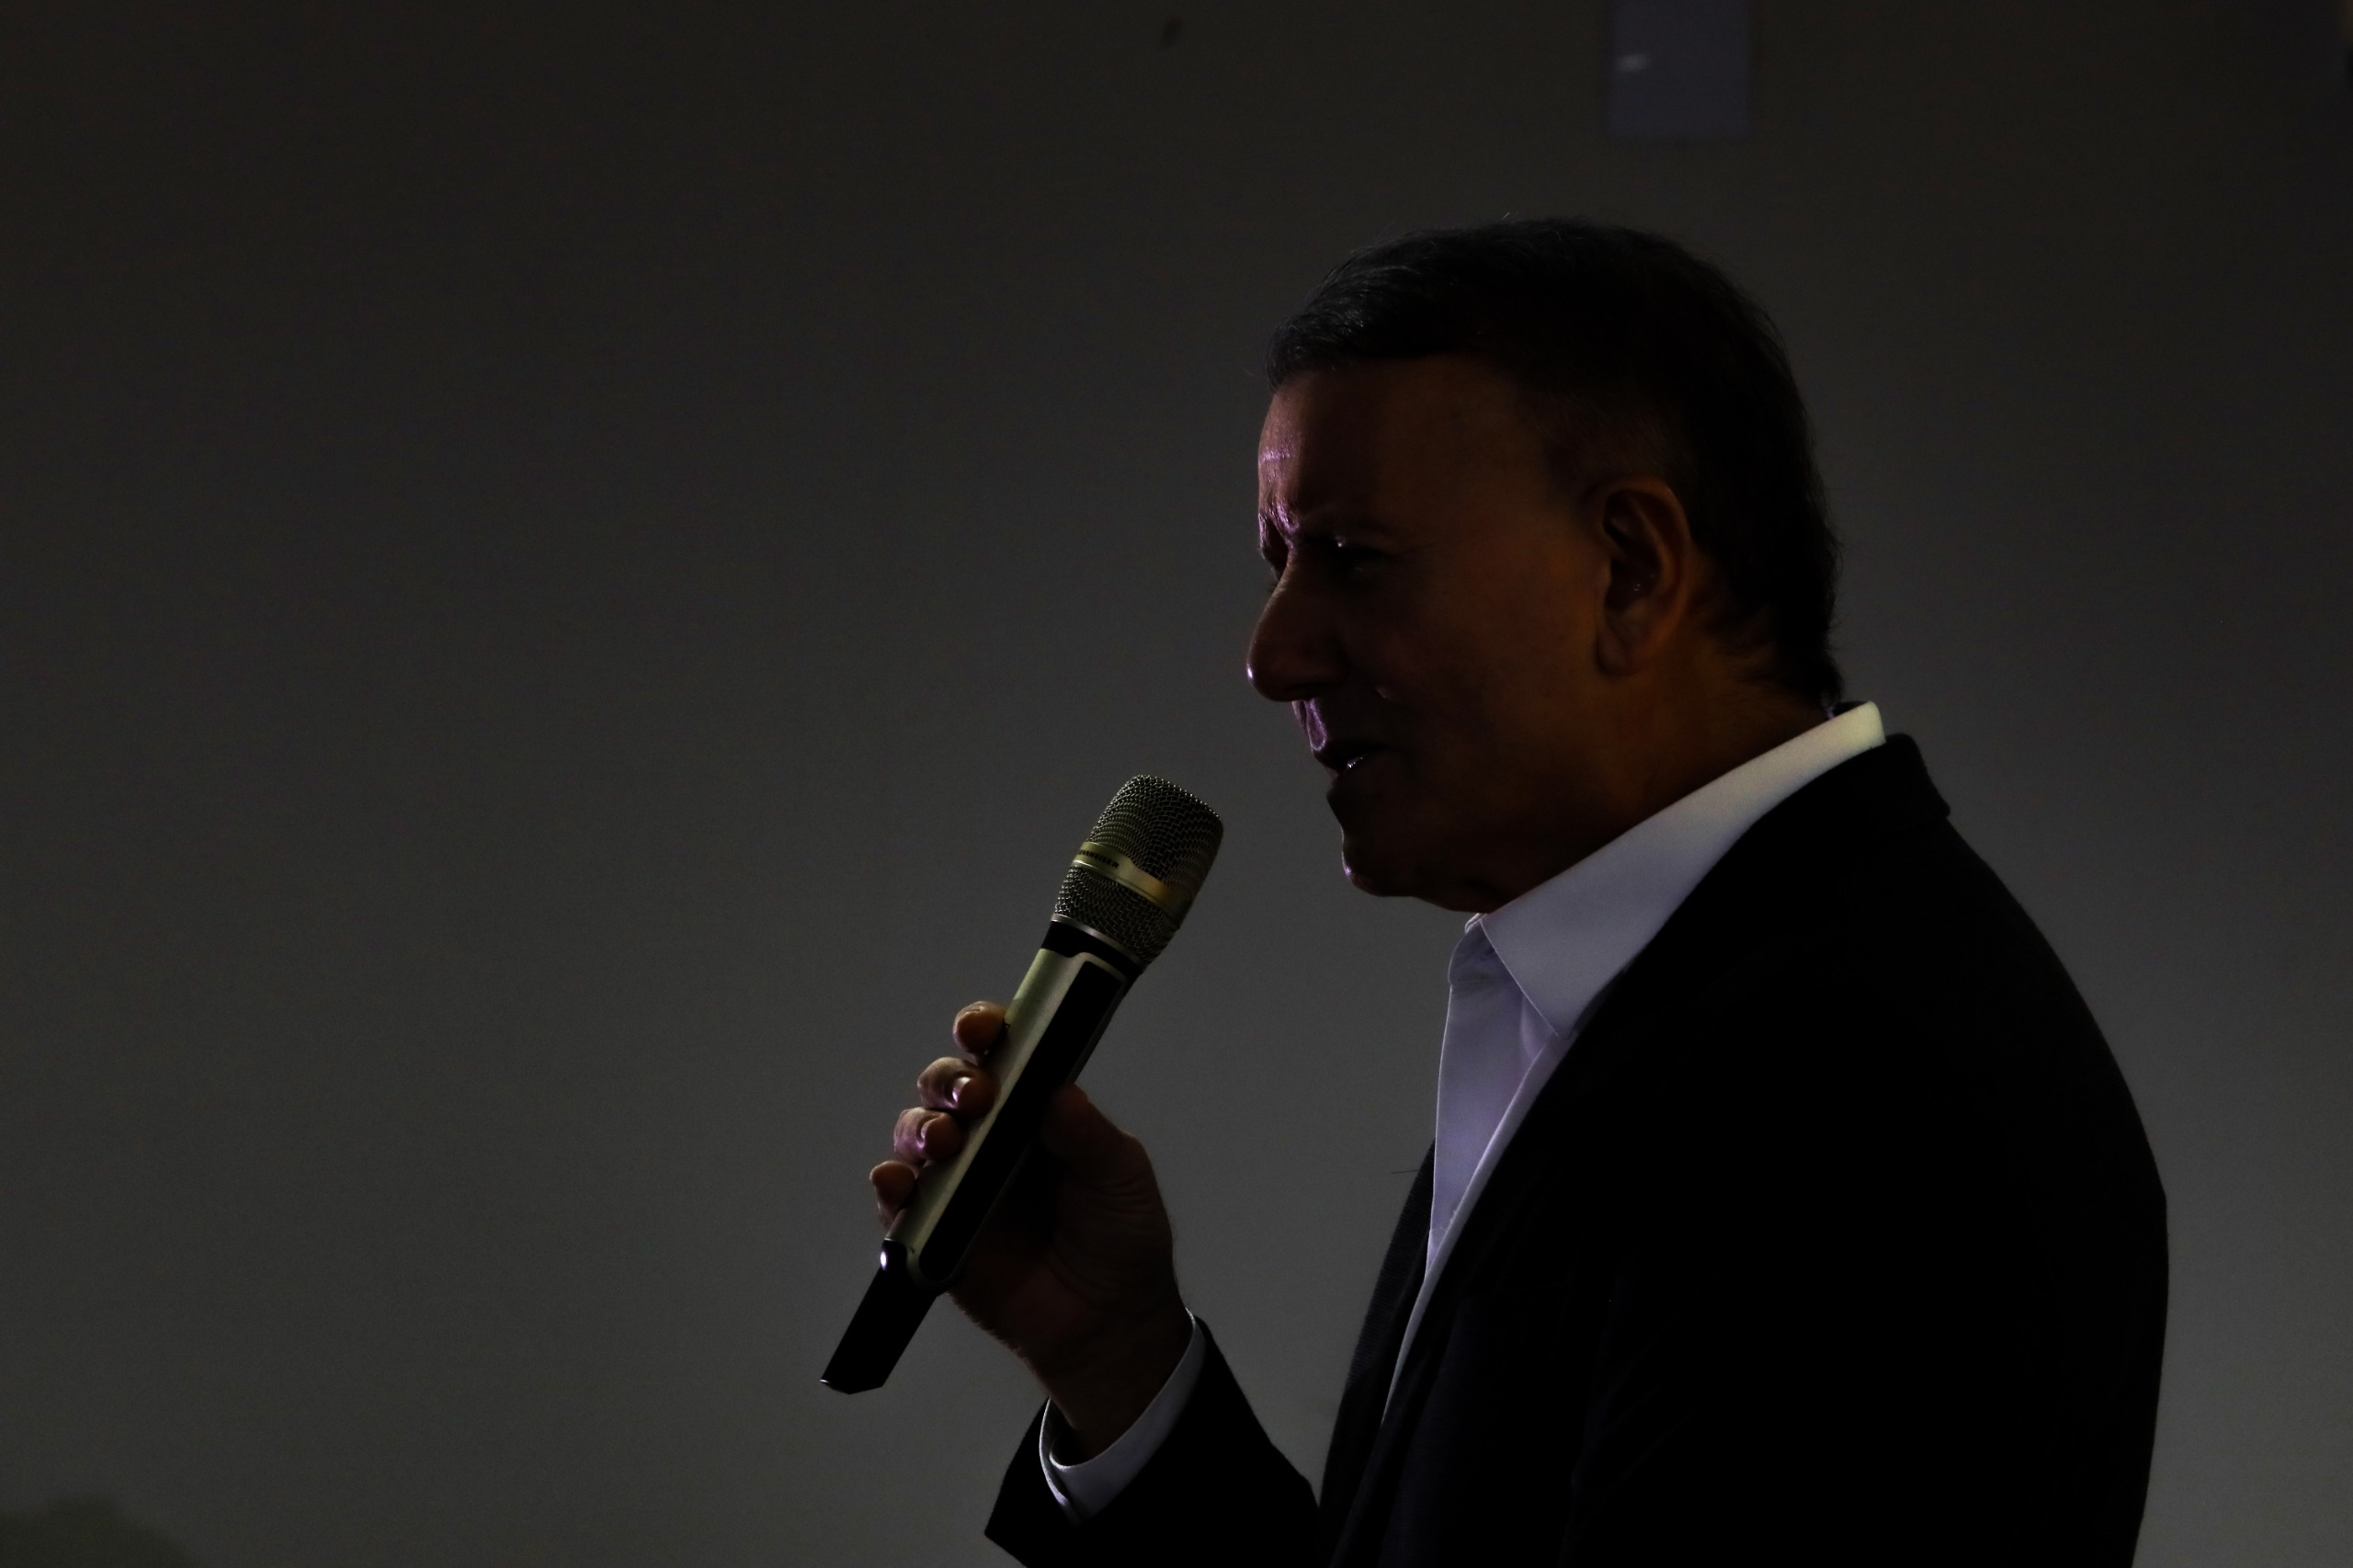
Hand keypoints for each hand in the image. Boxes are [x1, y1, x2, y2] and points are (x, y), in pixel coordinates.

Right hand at [871, 1001, 1191, 1455]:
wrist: (1107, 1324)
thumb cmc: (1121, 1237)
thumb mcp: (1121, 1176)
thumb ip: (1087, 1135)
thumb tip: (1054, 1090)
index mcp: (1035, 1109)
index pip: (999, 1054)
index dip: (983, 1031)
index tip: (983, 1030)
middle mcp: (989, 1136)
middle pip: (946, 1086)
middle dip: (949, 1080)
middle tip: (973, 1098)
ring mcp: (958, 1183)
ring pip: (916, 1133)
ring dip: (920, 1127)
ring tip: (944, 1143)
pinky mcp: (933, 1232)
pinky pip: (898, 1201)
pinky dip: (891, 1187)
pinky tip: (900, 1184)